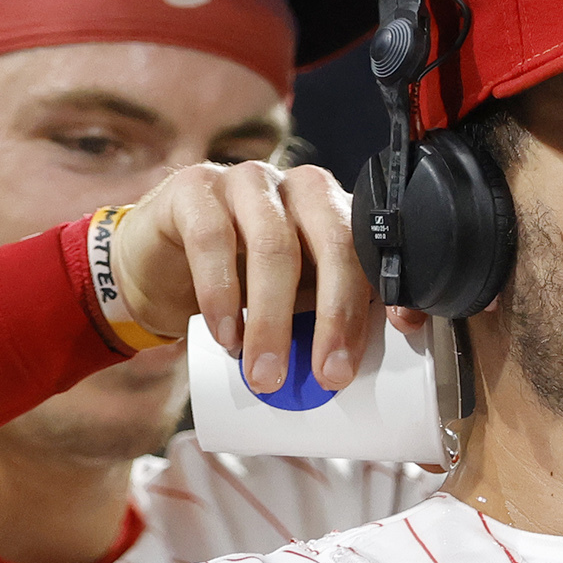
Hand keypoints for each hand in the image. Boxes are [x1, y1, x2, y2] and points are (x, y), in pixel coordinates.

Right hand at [109, 161, 371, 395]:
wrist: (158, 266)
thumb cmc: (240, 287)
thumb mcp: (294, 305)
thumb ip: (323, 325)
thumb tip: (354, 380)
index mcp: (338, 212)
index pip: (375, 245)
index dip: (391, 285)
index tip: (404, 329)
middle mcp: (300, 187)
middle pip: (334, 241)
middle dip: (337, 314)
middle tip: (330, 376)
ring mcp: (248, 181)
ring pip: (274, 245)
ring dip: (273, 320)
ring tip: (266, 375)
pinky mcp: (194, 189)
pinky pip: (212, 240)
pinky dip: (221, 296)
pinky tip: (225, 334)